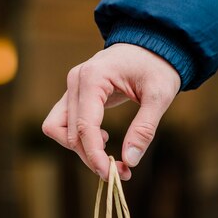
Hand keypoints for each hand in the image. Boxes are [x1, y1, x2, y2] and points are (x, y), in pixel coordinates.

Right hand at [42, 43, 179, 179]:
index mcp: (92, 78)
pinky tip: (102, 139)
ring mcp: (72, 86)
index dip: (95, 155)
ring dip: (80, 149)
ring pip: (58, 129)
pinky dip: (78, 138)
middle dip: (92, 157)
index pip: (84, 127)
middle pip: (70, 133)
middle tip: (120, 171)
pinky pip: (64, 122)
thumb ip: (144, 129)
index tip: (112, 174)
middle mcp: (76, 81)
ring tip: (108, 153)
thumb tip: (129, 161)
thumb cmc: (158, 65)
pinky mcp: (75, 94)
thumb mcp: (159, 96)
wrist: (153, 43)